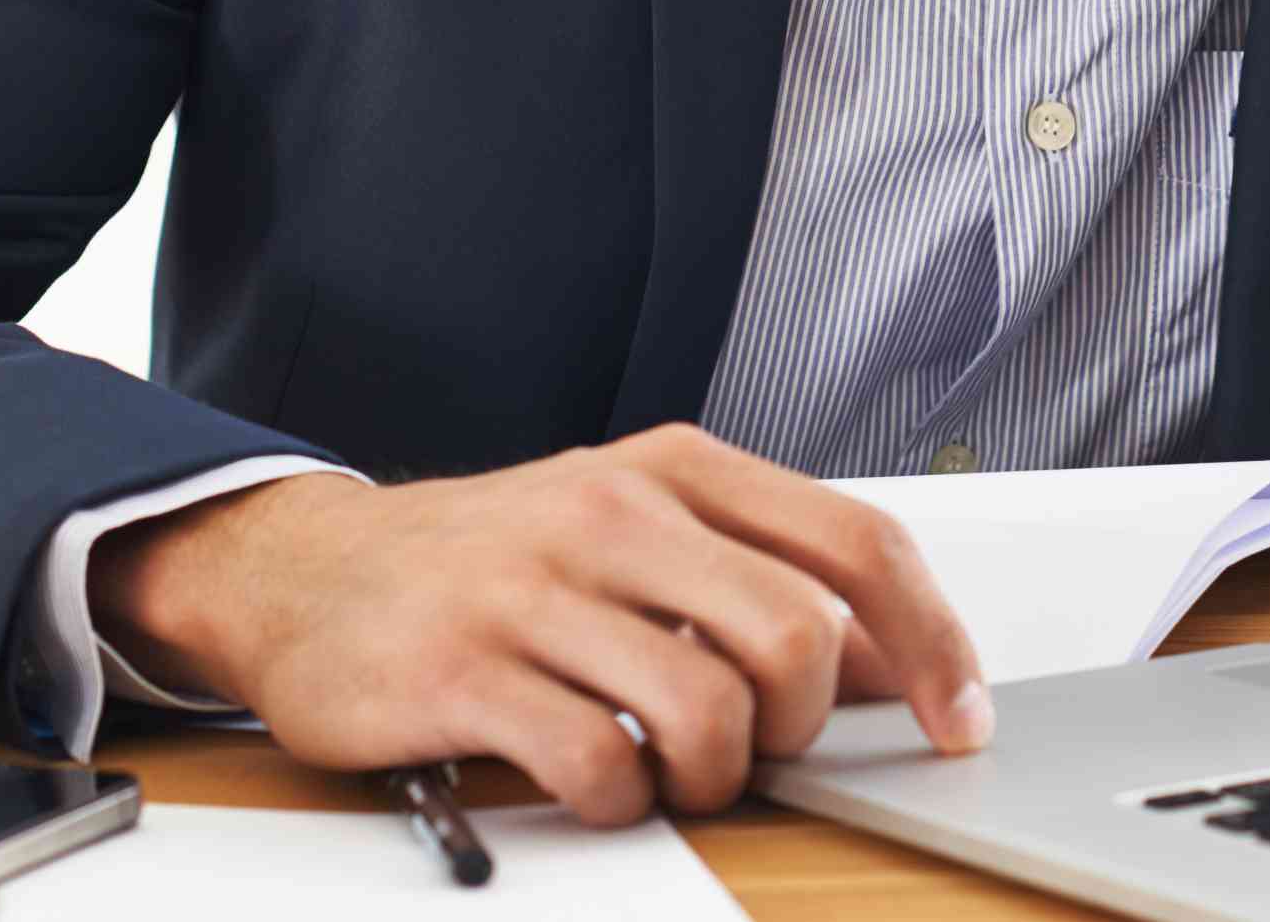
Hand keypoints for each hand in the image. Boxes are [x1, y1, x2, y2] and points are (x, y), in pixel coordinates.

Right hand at [87, 422, 991, 822]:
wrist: (309, 572)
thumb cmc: (498, 562)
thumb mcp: (641, 538)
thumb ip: (764, 583)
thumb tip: (891, 661)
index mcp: (677, 468)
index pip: (856, 542)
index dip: (930, 640)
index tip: (959, 715)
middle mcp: (614, 509)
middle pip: (797, 636)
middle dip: (799, 727)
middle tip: (757, 749)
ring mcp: (535, 586)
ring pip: (705, 709)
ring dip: (711, 777)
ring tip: (669, 771)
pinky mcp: (462, 670)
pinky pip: (597, 764)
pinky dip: (621, 802)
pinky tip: (595, 783)